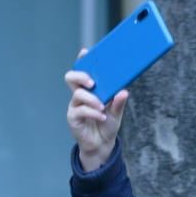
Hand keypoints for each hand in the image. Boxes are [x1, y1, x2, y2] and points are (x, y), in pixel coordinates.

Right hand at [65, 49, 126, 171]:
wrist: (102, 145)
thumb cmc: (108, 125)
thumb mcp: (117, 113)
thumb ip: (119, 102)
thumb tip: (124, 91)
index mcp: (90, 90)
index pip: (83, 72)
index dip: (82, 61)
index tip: (85, 52)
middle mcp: (80, 95)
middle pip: (71, 78)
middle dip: (81, 76)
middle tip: (92, 82)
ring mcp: (75, 105)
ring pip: (77, 94)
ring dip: (91, 99)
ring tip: (102, 107)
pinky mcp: (73, 117)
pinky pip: (80, 110)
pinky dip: (93, 112)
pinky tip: (102, 116)